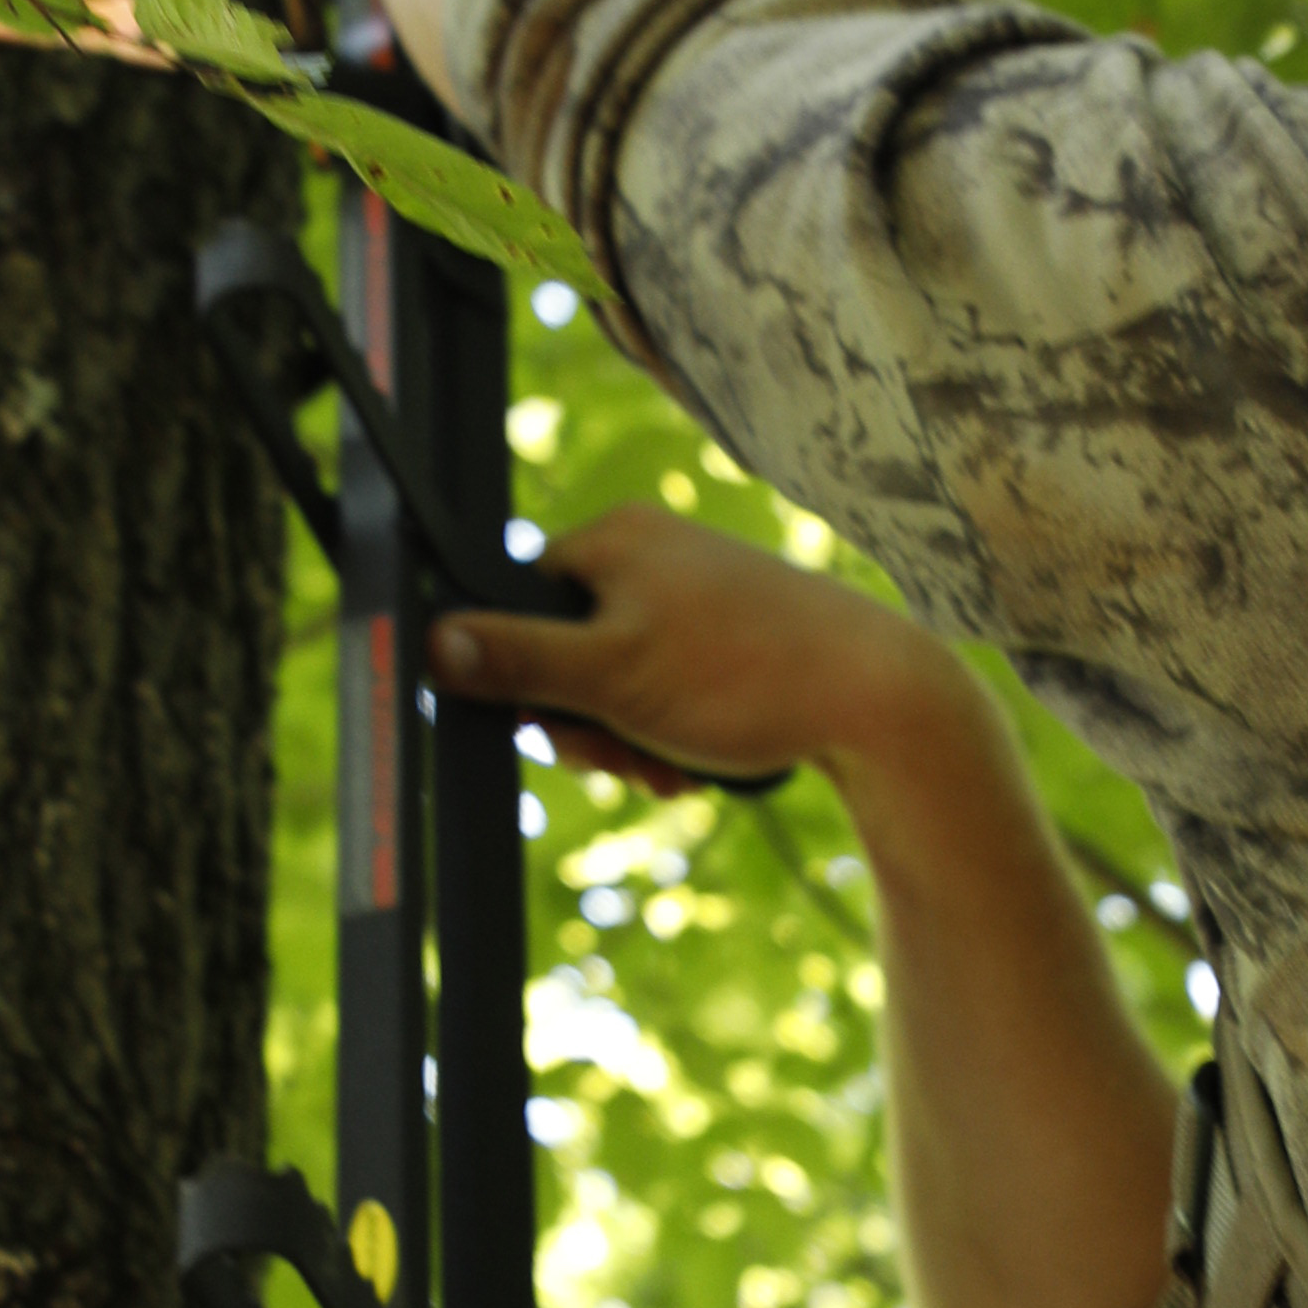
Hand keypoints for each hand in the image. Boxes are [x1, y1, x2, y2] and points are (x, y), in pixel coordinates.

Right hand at [424, 500, 961, 799]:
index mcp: (615, 539)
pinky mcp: (734, 637)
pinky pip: (669, 693)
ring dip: (632, 741)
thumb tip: (429, 643)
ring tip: (673, 768)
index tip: (566, 730)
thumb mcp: (611, 675)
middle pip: (569, 654)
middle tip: (631, 760)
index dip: (529, 683)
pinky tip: (698, 765)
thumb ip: (517, 660)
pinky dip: (674, 735)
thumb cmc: (745, 675)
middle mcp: (654, 554)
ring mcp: (696, 596)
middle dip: (592, 725)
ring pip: (620, 685)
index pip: (520, 607)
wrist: (877, 698)